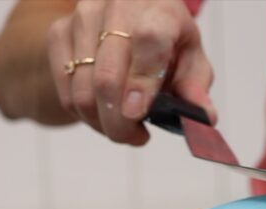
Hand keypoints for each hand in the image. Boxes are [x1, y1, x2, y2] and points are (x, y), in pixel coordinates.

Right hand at [47, 0, 215, 144]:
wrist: (130, 16)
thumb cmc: (167, 40)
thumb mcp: (190, 58)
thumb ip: (196, 87)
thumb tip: (205, 117)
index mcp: (160, 9)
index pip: (149, 40)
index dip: (142, 80)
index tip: (137, 113)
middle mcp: (118, 6)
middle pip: (108, 75)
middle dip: (120, 122)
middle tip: (135, 138)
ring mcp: (83, 17)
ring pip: (83, 89)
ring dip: (103, 123)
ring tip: (123, 129)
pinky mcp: (60, 32)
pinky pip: (66, 91)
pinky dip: (85, 115)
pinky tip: (104, 116)